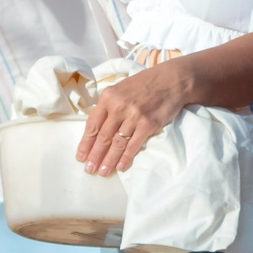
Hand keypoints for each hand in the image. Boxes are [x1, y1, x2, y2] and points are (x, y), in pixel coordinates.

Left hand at [76, 61, 195, 176]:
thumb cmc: (145, 85)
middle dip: (95, 155)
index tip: (80, 156)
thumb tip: (98, 129)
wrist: (171, 80)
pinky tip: (120, 167)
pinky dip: (126, 157)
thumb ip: (109, 106)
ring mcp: (134, 116)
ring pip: (117, 143)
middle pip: (103, 136)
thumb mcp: (121, 89)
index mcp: (108, 97)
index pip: (93, 124)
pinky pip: (134, 145)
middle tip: (89, 169)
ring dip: (109, 160)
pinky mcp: (148, 124)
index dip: (86, 143)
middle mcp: (119, 106)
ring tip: (103, 172)